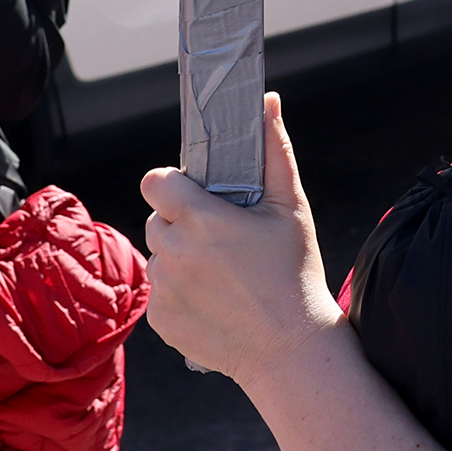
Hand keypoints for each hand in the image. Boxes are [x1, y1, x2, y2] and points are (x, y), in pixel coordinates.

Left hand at [141, 95, 339, 390]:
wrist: (291, 350)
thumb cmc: (295, 272)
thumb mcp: (291, 207)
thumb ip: (274, 150)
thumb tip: (268, 101)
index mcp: (200, 218)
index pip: (156, 182)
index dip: (173, 185)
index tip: (196, 197)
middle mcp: (173, 252)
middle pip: (158, 219)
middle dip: (181, 223)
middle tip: (220, 239)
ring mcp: (164, 288)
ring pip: (158, 256)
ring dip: (179, 258)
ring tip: (221, 274)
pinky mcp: (159, 319)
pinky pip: (159, 292)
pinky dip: (179, 293)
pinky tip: (214, 301)